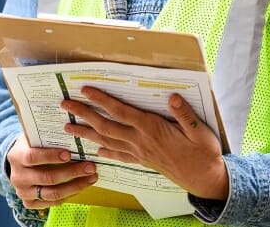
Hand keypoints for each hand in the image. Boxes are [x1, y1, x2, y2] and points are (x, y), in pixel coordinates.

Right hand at [6, 134, 97, 209]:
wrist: (19, 163)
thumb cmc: (32, 146)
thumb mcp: (34, 138)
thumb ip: (47, 139)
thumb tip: (74, 136)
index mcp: (16, 156)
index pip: (32, 157)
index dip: (51, 156)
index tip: (69, 154)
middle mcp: (18, 177)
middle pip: (47, 178)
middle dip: (72, 172)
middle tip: (90, 167)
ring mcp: (23, 192)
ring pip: (53, 193)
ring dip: (76, 186)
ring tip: (91, 177)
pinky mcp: (30, 203)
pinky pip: (54, 202)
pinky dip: (69, 194)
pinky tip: (81, 186)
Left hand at [61, 87, 227, 199]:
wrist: (205, 179)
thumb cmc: (203, 153)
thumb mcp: (200, 132)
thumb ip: (184, 115)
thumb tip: (173, 97)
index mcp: (152, 128)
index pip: (121, 111)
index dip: (102, 100)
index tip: (85, 90)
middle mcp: (140, 141)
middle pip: (105, 126)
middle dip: (83, 114)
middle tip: (64, 105)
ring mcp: (139, 152)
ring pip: (106, 141)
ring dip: (85, 134)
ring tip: (67, 128)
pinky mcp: (142, 161)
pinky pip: (118, 156)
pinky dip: (105, 152)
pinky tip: (95, 151)